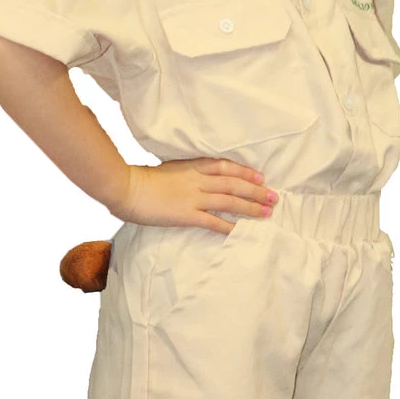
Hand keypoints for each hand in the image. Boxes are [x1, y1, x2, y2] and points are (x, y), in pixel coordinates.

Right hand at [110, 158, 277, 235]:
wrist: (126, 187)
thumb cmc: (143, 179)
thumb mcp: (168, 168)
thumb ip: (185, 172)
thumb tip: (195, 177)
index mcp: (192, 166)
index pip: (225, 167)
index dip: (245, 172)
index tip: (260, 176)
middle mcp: (198, 180)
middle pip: (233, 184)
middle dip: (255, 190)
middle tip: (273, 196)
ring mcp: (193, 197)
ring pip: (229, 201)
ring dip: (250, 207)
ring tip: (266, 212)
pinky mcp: (186, 215)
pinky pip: (213, 221)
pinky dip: (229, 227)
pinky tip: (241, 232)